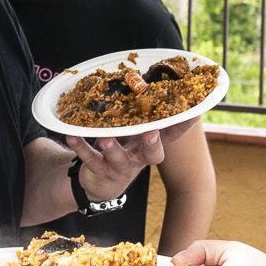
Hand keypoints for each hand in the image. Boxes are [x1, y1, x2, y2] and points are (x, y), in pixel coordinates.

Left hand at [68, 122, 188, 203]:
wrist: (102, 183)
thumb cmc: (123, 150)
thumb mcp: (135, 134)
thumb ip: (142, 115)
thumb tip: (152, 82)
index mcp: (149, 145)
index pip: (171, 136)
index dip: (183, 126)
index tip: (194, 113)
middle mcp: (138, 157)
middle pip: (151, 153)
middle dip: (152, 143)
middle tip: (151, 133)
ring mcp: (119, 165)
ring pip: (117, 157)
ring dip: (111, 147)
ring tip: (105, 138)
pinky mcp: (99, 170)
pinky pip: (89, 158)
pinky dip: (80, 147)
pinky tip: (72, 136)